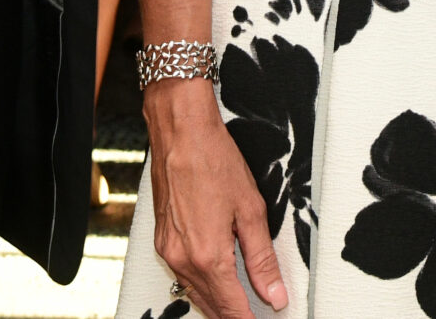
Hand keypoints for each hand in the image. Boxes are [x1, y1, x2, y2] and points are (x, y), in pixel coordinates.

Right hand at [146, 82, 288, 315]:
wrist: (181, 133)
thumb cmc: (214, 161)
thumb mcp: (251, 211)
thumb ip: (262, 259)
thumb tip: (274, 293)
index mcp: (208, 255)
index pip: (232, 308)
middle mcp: (182, 258)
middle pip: (211, 306)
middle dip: (233, 315)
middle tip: (255, 315)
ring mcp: (168, 250)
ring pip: (194, 293)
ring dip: (217, 304)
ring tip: (240, 307)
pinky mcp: (161, 240)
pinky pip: (182, 275)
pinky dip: (200, 285)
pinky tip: (215, 283)